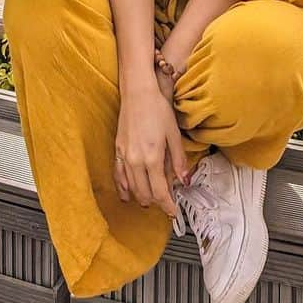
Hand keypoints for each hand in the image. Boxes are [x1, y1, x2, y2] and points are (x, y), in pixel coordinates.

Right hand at [114, 81, 189, 217]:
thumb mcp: (174, 134)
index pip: (160, 192)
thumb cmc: (157, 108)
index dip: (167, 205)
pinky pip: (118, 176)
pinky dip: (124, 188)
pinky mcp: (117, 150)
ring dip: (142, 197)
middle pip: (145, 194)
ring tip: (151, 200)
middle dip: (156, 202)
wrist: (138, 92)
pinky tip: (128, 194)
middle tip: (166, 203)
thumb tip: (185, 180)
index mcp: (153, 157)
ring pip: (131, 188)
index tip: (173, 210)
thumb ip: (179, 160)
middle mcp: (136, 160)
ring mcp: (124, 156)